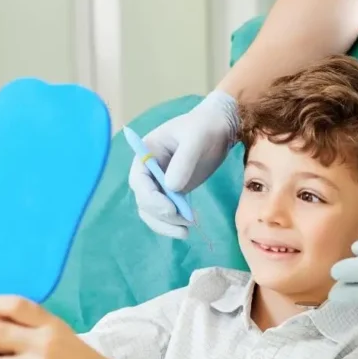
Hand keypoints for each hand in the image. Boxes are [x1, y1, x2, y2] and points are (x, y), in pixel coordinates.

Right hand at [128, 89, 238, 238]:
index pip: (138, 181)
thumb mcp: (195, 138)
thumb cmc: (204, 127)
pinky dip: (174, 222)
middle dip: (161, 215)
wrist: (218, 128)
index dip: (150, 198)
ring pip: (153, 211)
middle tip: (184, 224)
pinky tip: (189, 226)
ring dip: (166, 224)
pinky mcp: (173, 192)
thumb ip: (184, 160)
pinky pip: (167, 212)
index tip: (170, 209)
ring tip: (186, 231)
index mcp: (146, 154)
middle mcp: (148, 171)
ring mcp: (160, 183)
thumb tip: (171, 187)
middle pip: (144, 200)